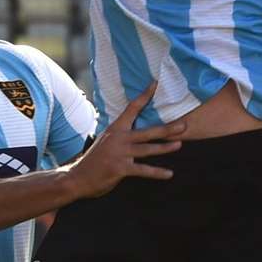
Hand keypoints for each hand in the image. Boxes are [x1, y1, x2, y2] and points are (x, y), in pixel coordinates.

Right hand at [65, 84, 185, 198]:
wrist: (77, 177)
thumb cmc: (94, 160)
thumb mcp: (106, 141)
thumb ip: (120, 136)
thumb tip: (136, 131)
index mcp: (115, 128)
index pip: (132, 108)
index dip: (144, 95)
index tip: (155, 84)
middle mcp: (118, 138)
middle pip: (148, 131)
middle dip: (167, 128)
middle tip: (184, 125)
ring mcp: (119, 153)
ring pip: (148, 149)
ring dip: (165, 148)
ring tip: (179, 144)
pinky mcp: (120, 168)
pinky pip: (143, 170)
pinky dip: (157, 172)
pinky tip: (169, 173)